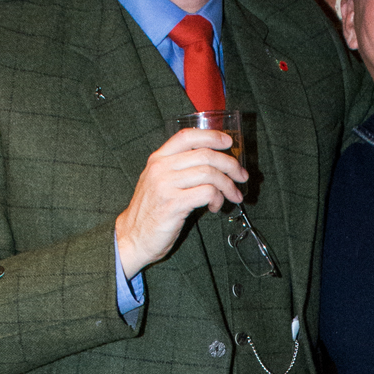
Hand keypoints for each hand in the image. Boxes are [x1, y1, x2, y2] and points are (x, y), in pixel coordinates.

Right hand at [115, 129, 246, 278]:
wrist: (132, 237)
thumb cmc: (150, 212)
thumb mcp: (158, 182)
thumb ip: (179, 169)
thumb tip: (214, 164)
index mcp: (158, 159)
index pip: (187, 136)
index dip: (211, 136)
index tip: (228, 142)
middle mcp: (161, 168)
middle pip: (205, 155)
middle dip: (230, 164)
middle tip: (241, 176)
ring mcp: (166, 185)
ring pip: (209, 173)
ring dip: (227, 185)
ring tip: (232, 196)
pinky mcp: (173, 204)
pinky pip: (206, 193)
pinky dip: (218, 199)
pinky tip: (214, 207)